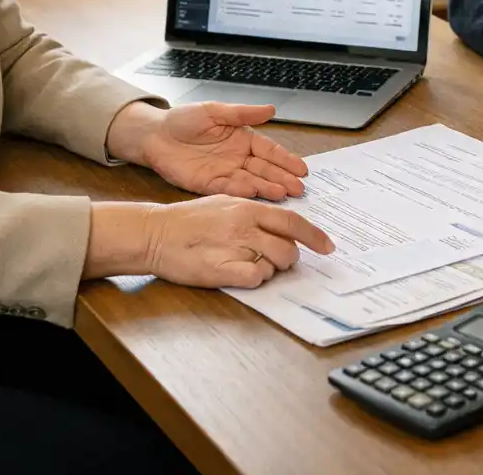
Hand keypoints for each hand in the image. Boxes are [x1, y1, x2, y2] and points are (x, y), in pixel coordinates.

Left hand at [110, 101, 308, 199]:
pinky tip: (255, 193)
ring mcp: (225, 173)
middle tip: (299, 188)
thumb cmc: (183, 120)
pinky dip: (241, 191)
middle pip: (265, 169)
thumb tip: (271, 109)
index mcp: (243, 139)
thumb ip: (242, 113)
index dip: (287, 160)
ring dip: (267, 188)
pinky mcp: (209, 185)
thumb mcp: (215, 111)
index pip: (270, 151)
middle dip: (283, 178)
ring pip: (251, 181)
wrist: (154, 136)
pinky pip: (228, 189)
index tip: (303, 169)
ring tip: (283, 194)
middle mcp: (238, 158)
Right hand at [146, 196, 334, 289]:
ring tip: (252, 264)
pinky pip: (256, 278)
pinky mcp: (222, 269)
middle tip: (278, 260)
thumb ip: (253, 213)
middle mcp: (245, 225)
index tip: (327, 246)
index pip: (292, 221)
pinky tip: (241, 273)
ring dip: (272, 269)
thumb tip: (280, 226)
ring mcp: (234, 247)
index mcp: (247, 206)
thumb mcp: (224, 203)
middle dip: (289, 258)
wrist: (155, 233)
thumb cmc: (188, 220)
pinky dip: (255, 279)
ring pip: (275, 264)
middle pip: (288, 247)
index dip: (314, 235)